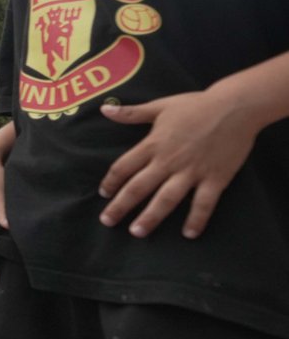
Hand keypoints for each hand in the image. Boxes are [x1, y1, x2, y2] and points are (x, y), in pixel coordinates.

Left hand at [98, 92, 260, 238]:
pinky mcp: (215, 178)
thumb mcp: (160, 107)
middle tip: (107, 222)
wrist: (236, 107)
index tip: (103, 195)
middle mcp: (168, 161)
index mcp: (153, 144)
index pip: (123, 167)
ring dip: (151, 217)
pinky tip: (189, 234)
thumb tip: (104, 110)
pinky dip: (196, 219)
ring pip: (166, 199)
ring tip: (137, 233)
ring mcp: (192, 171)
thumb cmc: (196, 105)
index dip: (110, 182)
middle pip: (138, 187)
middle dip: (121, 206)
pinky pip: (204, 203)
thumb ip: (132, 113)